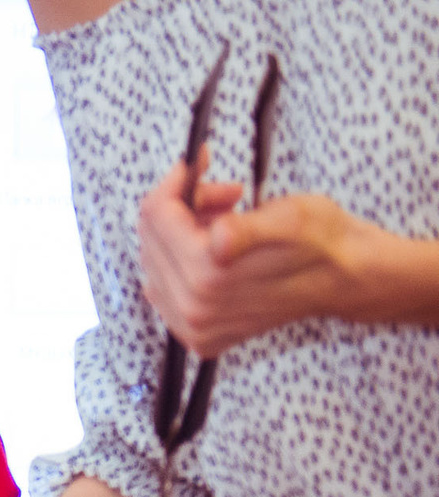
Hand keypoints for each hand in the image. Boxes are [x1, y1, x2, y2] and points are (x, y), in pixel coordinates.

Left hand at [138, 157, 383, 356]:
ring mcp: (193, 327)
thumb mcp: (290, 219)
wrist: (345, 277)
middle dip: (183, 207)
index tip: (199, 161)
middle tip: (226, 195)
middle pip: (151, 237)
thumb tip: (219, 240)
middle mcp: (194, 310)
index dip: (177, 180)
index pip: (156, 214)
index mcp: (209, 277)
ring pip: (155, 260)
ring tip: (226, 222)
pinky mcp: (198, 335)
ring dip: (183, 234)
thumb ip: (246, 230)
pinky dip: (182, 263)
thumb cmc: (322, 240)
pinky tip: (216, 253)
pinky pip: (164, 288)